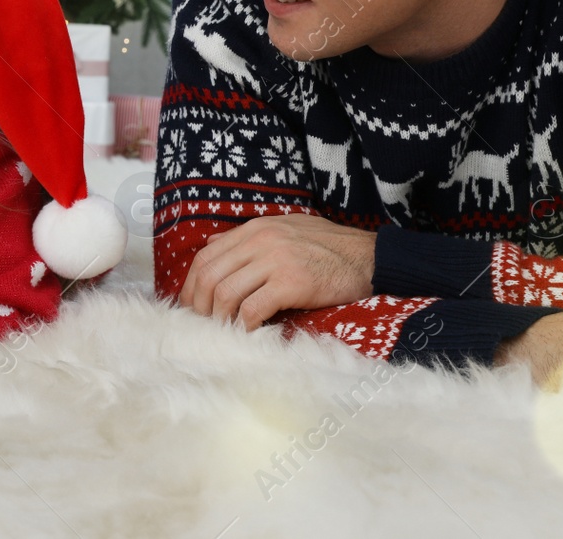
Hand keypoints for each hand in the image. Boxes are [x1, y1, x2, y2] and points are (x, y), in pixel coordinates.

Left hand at [179, 215, 375, 328]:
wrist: (370, 257)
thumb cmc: (329, 248)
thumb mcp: (285, 229)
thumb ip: (248, 237)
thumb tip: (212, 243)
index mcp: (255, 229)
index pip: (206, 256)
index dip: (192, 285)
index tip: (192, 307)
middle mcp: (260, 240)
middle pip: (209, 275)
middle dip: (199, 305)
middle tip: (202, 326)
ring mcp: (276, 260)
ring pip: (226, 292)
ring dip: (219, 318)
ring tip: (224, 333)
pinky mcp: (292, 282)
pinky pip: (254, 308)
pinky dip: (244, 325)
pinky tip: (249, 334)